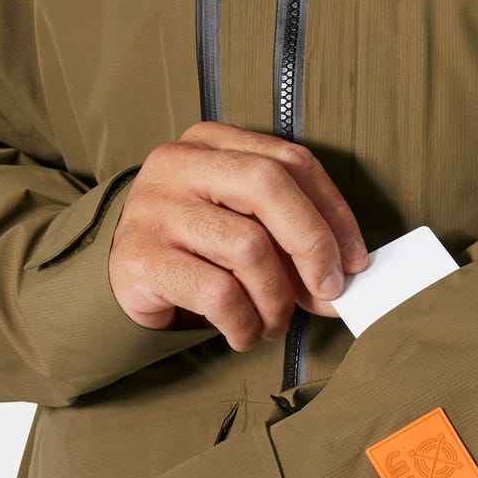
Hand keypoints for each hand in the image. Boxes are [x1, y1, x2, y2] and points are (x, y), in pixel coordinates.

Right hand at [109, 121, 367, 350]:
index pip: (291, 161)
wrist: (122, 276)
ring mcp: (156, 209)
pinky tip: (245, 334)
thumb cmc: (196, 250)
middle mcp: (180, 165)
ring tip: (275, 322)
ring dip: (277, 299)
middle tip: (328, 290)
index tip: (355, 260)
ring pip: (247, 246)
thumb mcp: (243, 228)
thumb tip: (346, 281)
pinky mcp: (142, 259)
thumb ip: (291, 242)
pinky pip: (218, 293)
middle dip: (313, 244)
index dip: (334, 213)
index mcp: (213, 143)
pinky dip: (245, 323)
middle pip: (268, 186)